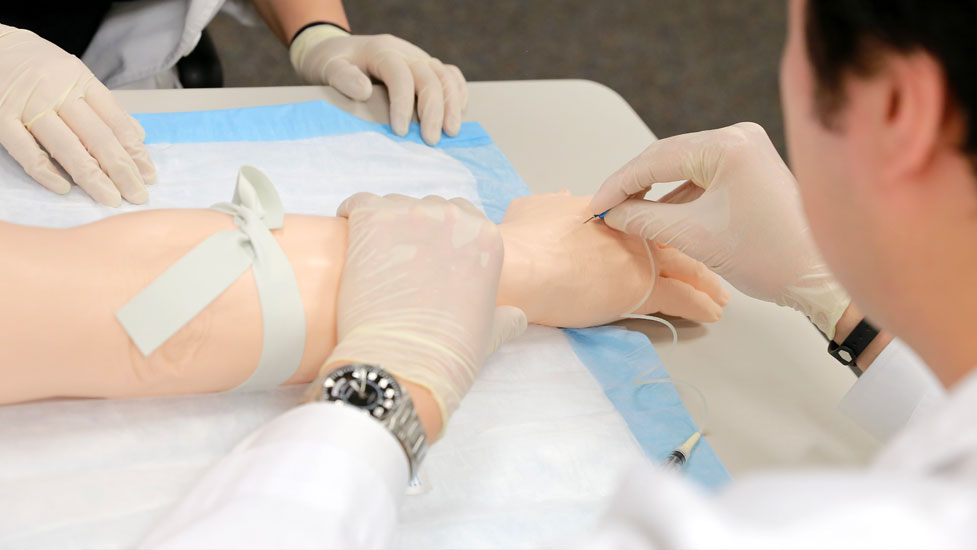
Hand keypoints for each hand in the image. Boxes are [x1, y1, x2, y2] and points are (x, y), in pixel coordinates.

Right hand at [0, 26, 155, 205]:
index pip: (115, 121)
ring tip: (111, 198)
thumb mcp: (76, 75)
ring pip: (66, 146)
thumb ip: (105, 107)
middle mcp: (58, 91)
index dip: (135, 151)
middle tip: (138, 195)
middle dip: (121, 170)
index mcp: (81, 80)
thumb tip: (138, 137)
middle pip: (97, 136)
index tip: (149, 175)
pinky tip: (64, 188)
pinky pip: (24, 149)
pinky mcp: (0, 116)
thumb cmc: (38, 66)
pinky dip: (44, 171)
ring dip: (92, 177)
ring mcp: (28, 105)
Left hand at [290, 24, 467, 145]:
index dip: (403, 104)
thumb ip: (342, 78)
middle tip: (431, 140)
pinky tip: (456, 114)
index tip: (400, 132)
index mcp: (382, 50)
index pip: (400, 75)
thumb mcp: (327, 68)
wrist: (336, 51)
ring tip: (451, 132)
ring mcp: (419, 58)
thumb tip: (364, 91)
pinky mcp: (426, 67)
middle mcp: (406, 52)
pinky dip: (457, 93)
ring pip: (445, 76)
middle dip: (434, 110)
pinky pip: (450, 75)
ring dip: (452, 105)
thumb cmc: (332, 63)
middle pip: (429, 76)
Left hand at [325, 193, 525, 435]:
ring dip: (385, 225)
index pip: (464, 217)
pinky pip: (358, 203)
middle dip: (415, 230)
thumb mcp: (491, 333)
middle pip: (429, 209)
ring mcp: (411, 215)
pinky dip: (352, 215)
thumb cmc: (450, 352)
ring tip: (374, 257)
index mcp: (487, 238)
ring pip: (394, 206)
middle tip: (401, 262)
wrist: (406, 361)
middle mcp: (453, 218)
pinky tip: (349, 236)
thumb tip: (517, 317)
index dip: (443, 238)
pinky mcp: (372, 220)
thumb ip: (507, 318)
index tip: (429, 258)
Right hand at [498, 192, 727, 326]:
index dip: (659, 218)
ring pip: (686, 264)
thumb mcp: (534, 207)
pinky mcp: (642, 288)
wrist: (519, 266)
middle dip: (696, 245)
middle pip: (676, 229)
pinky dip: (699, 305)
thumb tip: (566, 198)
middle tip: (711, 256)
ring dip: (706, 279)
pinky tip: (711, 312)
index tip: (669, 233)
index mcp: (608, 204)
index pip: (645, 202)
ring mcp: (641, 255)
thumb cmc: (519, 240)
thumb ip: (554, 203)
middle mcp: (632, 225)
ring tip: (721, 293)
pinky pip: (681, 296)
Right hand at [589, 122, 848, 338]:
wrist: (819, 276)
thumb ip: (645, 220)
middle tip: (604, 209)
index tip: (595, 206)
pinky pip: (701, 174)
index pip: (656, 158)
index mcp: (729, 145)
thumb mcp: (695, 238)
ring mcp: (747, 149)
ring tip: (626, 214)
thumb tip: (612, 214)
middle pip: (667, 156)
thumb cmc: (768, 256)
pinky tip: (657, 213)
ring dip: (654, 190)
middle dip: (634, 185)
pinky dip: (677, 194)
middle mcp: (739, 136)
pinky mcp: (750, 165)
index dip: (619, 184)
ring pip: (682, 166)